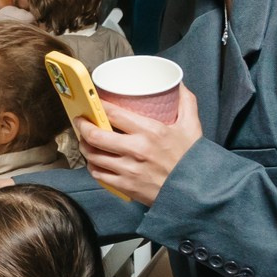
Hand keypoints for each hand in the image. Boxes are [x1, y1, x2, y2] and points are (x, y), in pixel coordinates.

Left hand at [76, 91, 203, 206]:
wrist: (196, 192)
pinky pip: (99, 174)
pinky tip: (95, 161)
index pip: (113, 113)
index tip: (92, 102)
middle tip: (81, 121)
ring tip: (85, 141)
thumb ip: (186, 103)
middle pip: (96, 135)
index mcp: (150, 131)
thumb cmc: (192, 159)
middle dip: (83, 126)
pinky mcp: (125, 186)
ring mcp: (128, 169)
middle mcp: (136, 149)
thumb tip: (178, 84)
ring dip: (85, 147)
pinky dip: (93, 166)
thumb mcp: (192, 127)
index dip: (97, 106)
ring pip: (93, 155)